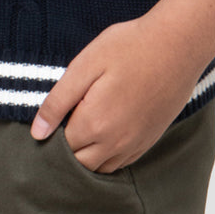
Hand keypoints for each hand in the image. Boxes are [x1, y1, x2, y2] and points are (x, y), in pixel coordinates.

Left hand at [29, 14, 204, 172]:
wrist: (177, 45)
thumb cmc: (129, 47)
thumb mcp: (86, 64)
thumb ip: (58, 101)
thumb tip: (37, 133)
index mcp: (94, 123)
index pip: (60, 146)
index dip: (53, 131)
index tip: (56, 111)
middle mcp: (114, 143)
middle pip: (78, 163)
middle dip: (67, 147)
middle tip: (68, 116)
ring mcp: (134, 145)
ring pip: (100, 168)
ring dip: (87, 154)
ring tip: (85, 123)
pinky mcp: (148, 141)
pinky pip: (121, 163)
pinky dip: (107, 156)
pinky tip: (105, 132)